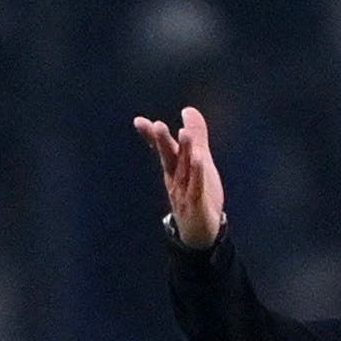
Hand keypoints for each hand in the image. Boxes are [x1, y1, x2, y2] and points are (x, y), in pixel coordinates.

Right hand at [133, 104, 225, 246]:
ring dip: (184, 152)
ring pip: (183, 170)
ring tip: (183, 133)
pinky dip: (197, 174)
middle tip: (157, 125)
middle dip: (163, 142)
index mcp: (174, 168)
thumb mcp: (199, 161)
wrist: (201, 231)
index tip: (139, 122)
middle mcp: (175, 179)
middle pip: (169, 158)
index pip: (162, 150)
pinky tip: (199, 159)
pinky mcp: (196, 205)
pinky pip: (196, 187)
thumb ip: (196, 136)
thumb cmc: (197, 193)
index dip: (152, 137)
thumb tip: (188, 109)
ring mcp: (184, 193)